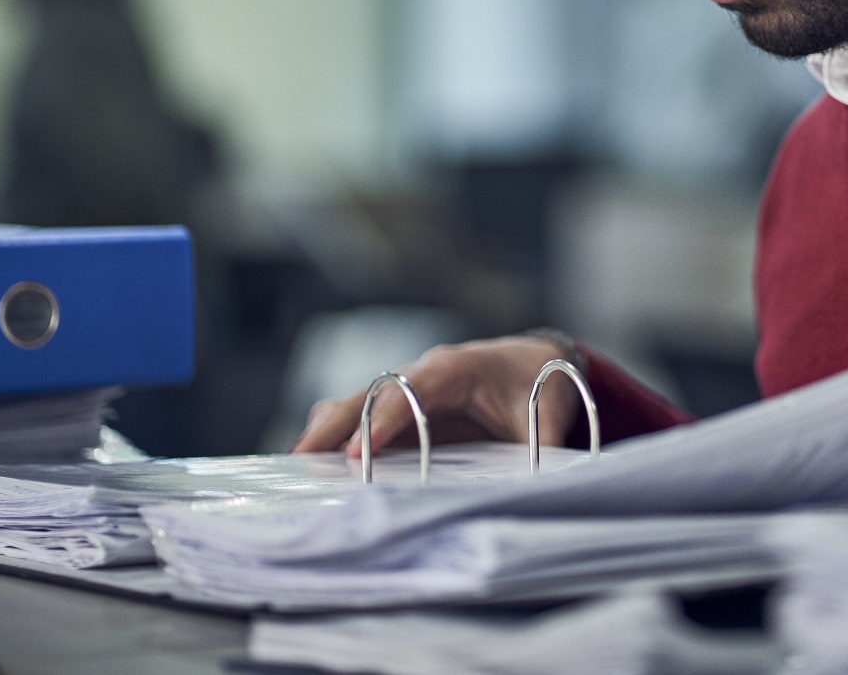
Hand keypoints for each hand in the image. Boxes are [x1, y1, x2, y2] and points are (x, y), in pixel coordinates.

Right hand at [293, 335, 577, 456]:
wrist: (538, 362)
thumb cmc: (541, 382)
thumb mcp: (550, 412)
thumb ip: (544, 446)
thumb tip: (543, 486)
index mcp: (455, 367)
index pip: (412, 388)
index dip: (384, 418)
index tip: (356, 450)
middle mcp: (422, 374)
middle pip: (369, 393)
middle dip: (334, 424)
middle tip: (302, 458)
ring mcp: (408, 391)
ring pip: (357, 404)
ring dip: (327, 432)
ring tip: (298, 468)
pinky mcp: (403, 411)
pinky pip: (363, 420)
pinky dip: (337, 439)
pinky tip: (317, 469)